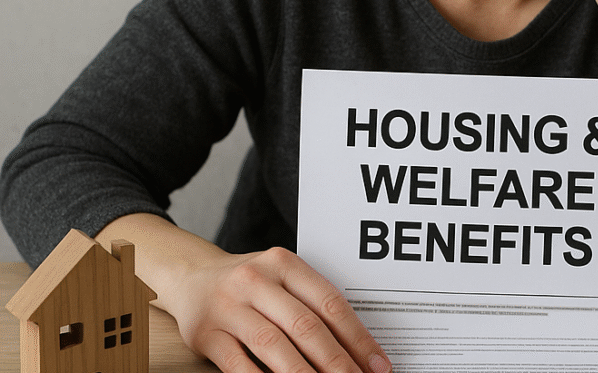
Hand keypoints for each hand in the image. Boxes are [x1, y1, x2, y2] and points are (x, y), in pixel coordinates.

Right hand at [171, 247, 391, 372]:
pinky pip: (239, 366)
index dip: (357, 338)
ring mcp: (228, 307)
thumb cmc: (250, 283)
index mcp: (283, 263)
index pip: (329, 303)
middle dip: (337, 362)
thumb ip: (312, 304)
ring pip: (274, 347)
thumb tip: (356, 350)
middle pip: (305, 326)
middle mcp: (255, 280)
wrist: (190, 277)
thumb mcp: (281, 279)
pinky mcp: (206, 334)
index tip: (378, 365)